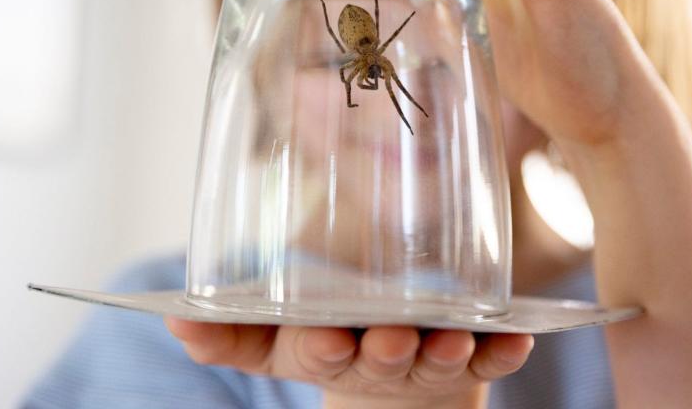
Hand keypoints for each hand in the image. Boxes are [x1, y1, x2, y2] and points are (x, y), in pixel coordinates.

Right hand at [164, 319, 532, 405]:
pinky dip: (507, 350)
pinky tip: (521, 338)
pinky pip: (497, 356)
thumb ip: (227, 331)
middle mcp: (380, 358)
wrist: (395, 375)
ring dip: (450, 351)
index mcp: (328, 350)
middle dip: (388, 350)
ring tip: (459, 340)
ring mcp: (430, 358)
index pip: (317, 351)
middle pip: (383, 356)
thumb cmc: (329, 339)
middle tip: (394, 337)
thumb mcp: (273, 342)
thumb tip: (170, 317)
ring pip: (440, 357)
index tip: (324, 337)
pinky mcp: (474, 355)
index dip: (320, 346)